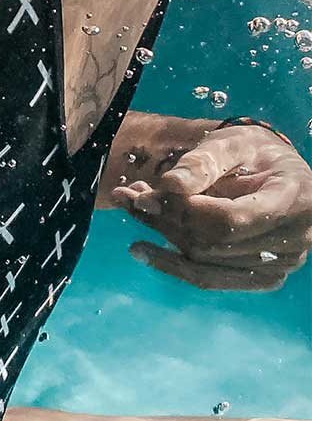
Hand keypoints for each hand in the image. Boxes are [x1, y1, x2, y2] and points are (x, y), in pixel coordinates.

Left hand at [112, 123, 311, 290]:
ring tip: (129, 209)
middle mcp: (294, 241)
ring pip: (207, 262)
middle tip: (125, 196)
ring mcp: (281, 265)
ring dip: (161, 237)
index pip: (229, 220)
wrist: (282, 173)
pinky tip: (143, 249)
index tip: (144, 194)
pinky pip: (213, 278)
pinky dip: (174, 264)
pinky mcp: (264, 277)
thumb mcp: (233, 142)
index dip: (182, 211)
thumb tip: (168, 186)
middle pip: (213, 243)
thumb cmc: (257, 151)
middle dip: (162, 220)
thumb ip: (203, 162)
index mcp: (292, 201)